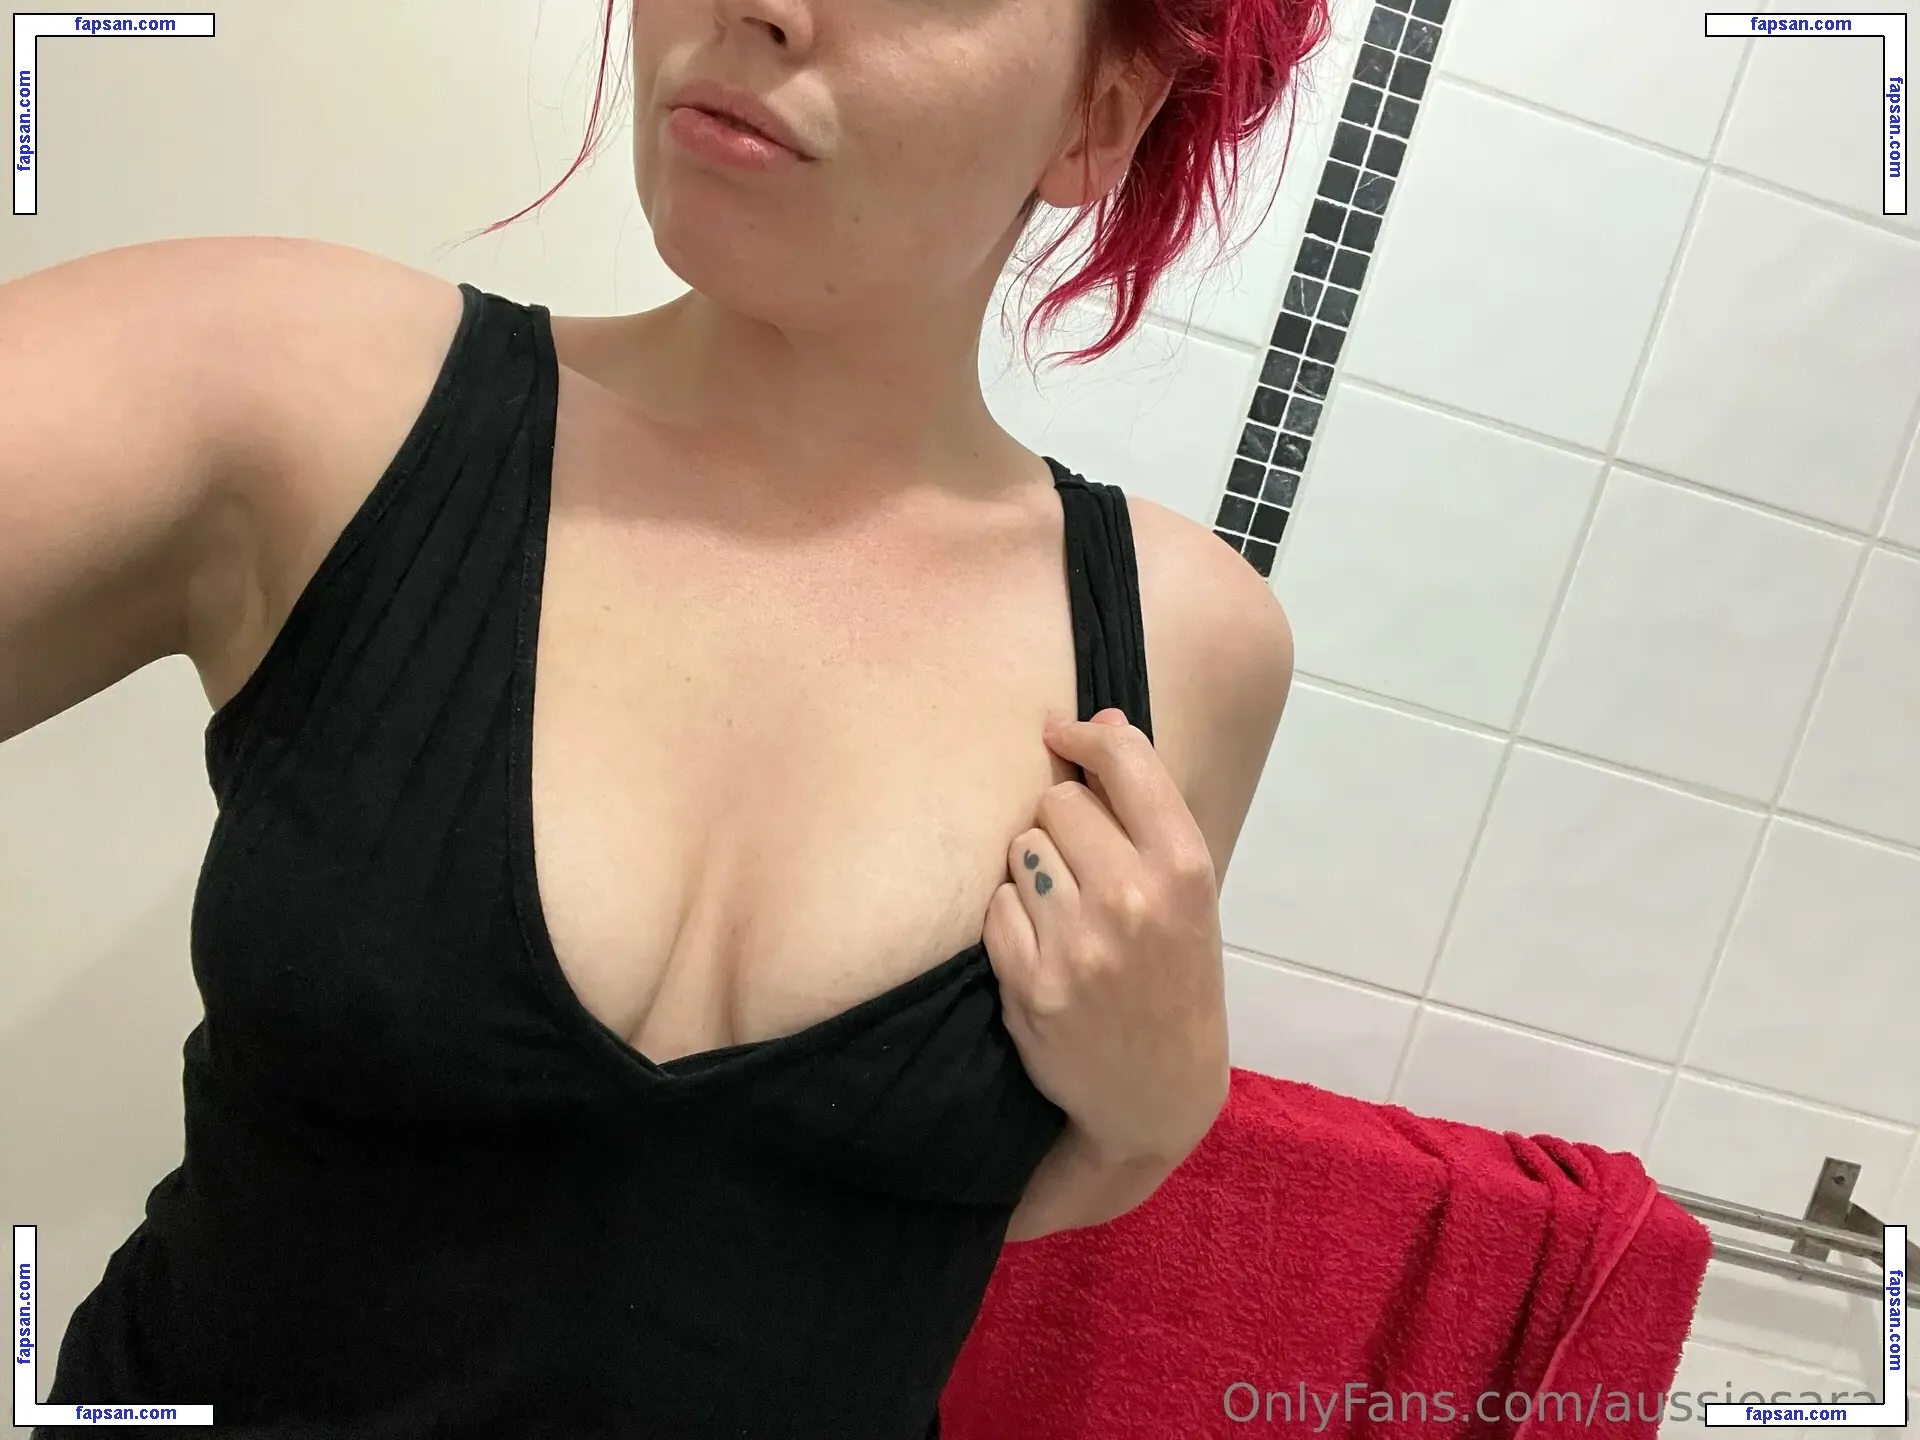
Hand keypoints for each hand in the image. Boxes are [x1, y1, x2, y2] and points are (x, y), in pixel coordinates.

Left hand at [982, 708, 1228, 1172]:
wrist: (1159, 1093)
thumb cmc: (1175, 978)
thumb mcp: (1188, 893)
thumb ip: (1144, 809)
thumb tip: (1097, 720)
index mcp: (1184, 867)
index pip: (1125, 760)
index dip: (1087, 737)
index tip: (1065, 736)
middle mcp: (1133, 899)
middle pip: (1057, 802)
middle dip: (1061, 823)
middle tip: (1082, 867)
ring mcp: (1079, 943)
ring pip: (1021, 850)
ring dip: (1033, 870)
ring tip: (1065, 911)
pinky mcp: (1031, 983)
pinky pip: (996, 906)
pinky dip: (1011, 919)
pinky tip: (1042, 947)